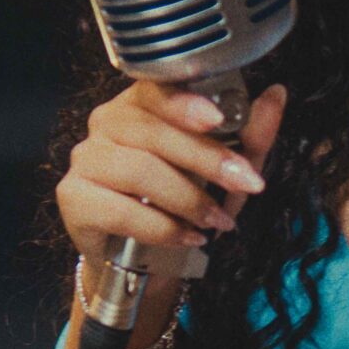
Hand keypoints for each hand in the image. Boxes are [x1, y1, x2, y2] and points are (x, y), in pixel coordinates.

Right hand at [55, 78, 289, 257]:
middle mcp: (106, 122)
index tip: (219, 119)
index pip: (156, 90)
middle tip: (246, 183)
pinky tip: (187, 237)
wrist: (142, 258)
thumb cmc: (182, 203)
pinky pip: (119, 209)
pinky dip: (161, 227)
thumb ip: (249, 135)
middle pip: (152, 132)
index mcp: (141, 104)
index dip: (185, 104)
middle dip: (206, 159)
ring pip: (138, 170)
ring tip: (218, 221)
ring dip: (187, 199)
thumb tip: (276, 96)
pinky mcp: (73, 198)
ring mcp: (85, 158)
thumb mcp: (225, 173)